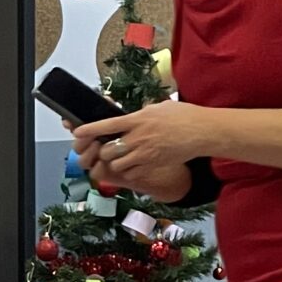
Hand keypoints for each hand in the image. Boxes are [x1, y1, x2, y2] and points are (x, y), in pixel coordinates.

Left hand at [71, 100, 214, 194]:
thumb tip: (131, 115)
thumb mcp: (159, 107)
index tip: (78, 132)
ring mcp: (145, 153)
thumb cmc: (184, 116)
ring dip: (115, 162)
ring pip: (117, 164)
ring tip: (120, 157)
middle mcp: (139, 137)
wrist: (203, 131)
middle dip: (103, 150)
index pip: (107, 124)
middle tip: (106, 148)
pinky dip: (128, 171)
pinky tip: (133, 165)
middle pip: (108, 149)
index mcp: (138, 119)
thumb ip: (142, 113)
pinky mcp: (153, 165)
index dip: (89, 129)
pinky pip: (132, 173)